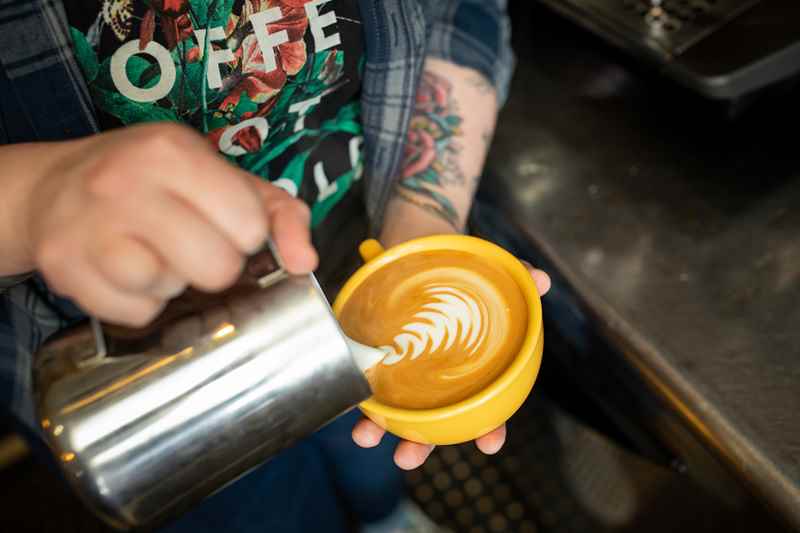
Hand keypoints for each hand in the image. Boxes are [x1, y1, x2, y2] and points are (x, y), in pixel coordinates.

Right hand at [8, 123, 316, 325]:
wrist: (51, 188)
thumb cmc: (153, 184)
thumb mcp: (220, 177)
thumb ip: (279, 212)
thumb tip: (305, 262)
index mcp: (174, 152)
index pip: (249, 226)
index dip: (245, 236)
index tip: (225, 225)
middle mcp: (126, 181)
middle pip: (216, 267)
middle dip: (215, 266)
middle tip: (192, 246)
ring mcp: (89, 225)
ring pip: (170, 289)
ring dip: (173, 283)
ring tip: (154, 255)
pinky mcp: (64, 267)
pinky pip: (135, 313)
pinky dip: (141, 304)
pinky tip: (128, 273)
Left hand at [351, 260, 550, 468]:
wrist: (419, 244)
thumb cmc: (462, 271)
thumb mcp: (491, 272)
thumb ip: (518, 278)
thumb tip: (543, 279)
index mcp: (470, 370)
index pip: (486, 409)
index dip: (489, 429)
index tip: (489, 445)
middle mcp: (437, 377)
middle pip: (434, 421)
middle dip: (420, 445)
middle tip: (407, 459)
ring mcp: (406, 368)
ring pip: (396, 409)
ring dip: (380, 429)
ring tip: (366, 438)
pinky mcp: (377, 351)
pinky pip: (367, 377)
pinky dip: (357, 391)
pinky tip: (348, 395)